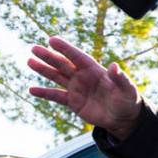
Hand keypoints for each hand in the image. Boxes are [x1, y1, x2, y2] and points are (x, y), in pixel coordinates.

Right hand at [27, 36, 141, 138]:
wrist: (123, 118)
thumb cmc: (128, 100)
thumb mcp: (127, 89)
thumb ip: (120, 78)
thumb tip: (114, 66)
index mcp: (95, 70)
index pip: (77, 56)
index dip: (65, 48)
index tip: (52, 40)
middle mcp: (83, 76)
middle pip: (63, 64)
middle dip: (49, 56)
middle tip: (34, 48)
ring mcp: (77, 88)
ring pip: (57, 77)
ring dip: (43, 70)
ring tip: (30, 62)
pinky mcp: (73, 102)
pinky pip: (56, 96)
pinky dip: (44, 93)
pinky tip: (31, 89)